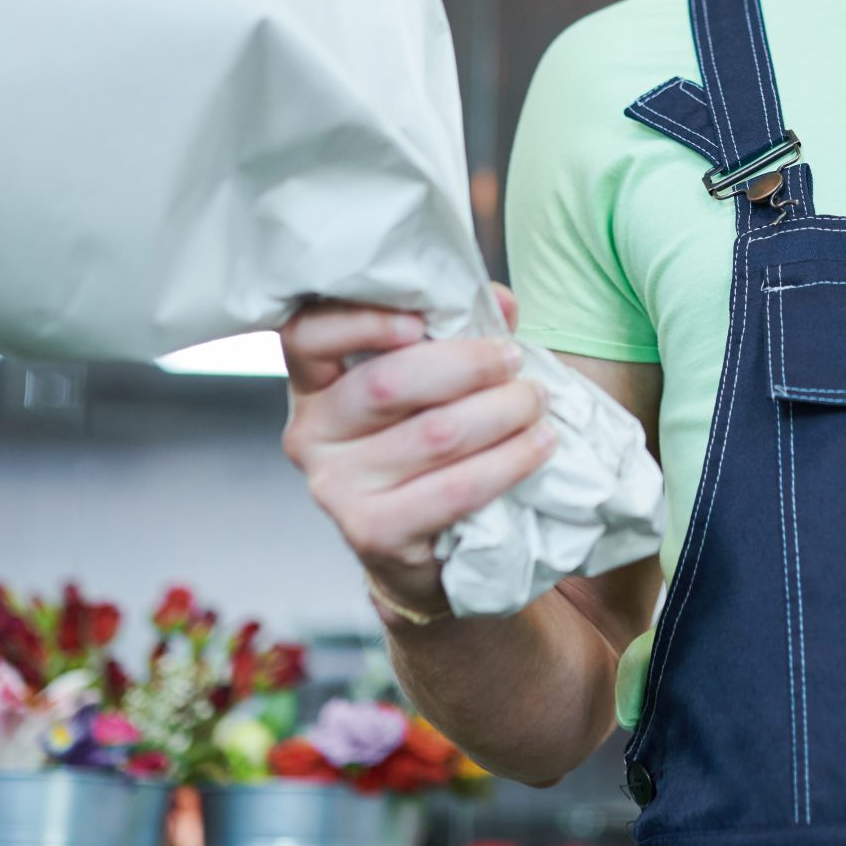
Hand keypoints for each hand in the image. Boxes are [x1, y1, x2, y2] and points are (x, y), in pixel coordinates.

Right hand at [278, 282, 554, 616]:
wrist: (420, 543)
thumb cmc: (423, 443)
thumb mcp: (430, 382)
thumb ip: (456, 334)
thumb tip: (500, 302)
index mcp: (314, 384)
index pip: (308, 336)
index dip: (361, 321)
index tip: (421, 319)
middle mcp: (310, 434)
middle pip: (386, 383)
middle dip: (467, 366)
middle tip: (514, 361)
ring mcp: (334, 487)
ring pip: (433, 435)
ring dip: (501, 413)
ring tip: (536, 402)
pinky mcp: (371, 532)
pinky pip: (453, 490)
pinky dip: (507, 463)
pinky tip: (537, 447)